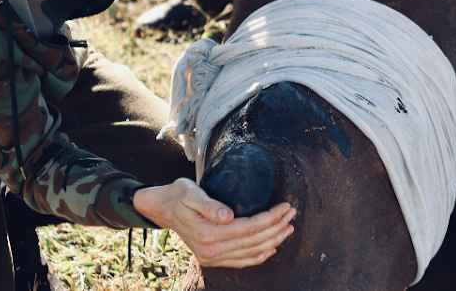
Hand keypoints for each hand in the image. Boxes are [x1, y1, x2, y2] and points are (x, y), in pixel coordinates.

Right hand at [132, 178, 295, 267]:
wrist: (163, 208)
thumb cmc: (178, 195)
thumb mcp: (190, 192)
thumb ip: (210, 205)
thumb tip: (229, 216)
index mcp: (208, 234)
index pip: (249, 228)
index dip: (270, 217)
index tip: (285, 205)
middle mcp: (211, 250)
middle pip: (254, 241)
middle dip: (277, 227)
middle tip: (292, 213)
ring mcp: (212, 258)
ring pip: (251, 253)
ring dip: (273, 241)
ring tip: (289, 228)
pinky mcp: (212, 259)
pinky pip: (241, 261)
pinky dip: (259, 256)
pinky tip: (272, 247)